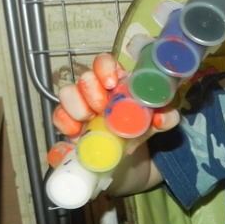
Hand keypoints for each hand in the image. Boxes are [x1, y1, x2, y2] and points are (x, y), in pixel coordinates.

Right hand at [49, 53, 178, 164]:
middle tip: (101, 108)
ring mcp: (80, 107)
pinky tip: (76, 132)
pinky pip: (59, 117)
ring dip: (75, 105)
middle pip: (85, 78)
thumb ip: (166, 118)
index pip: (104, 63)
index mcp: (117, 84)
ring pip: (67, 93)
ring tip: (88, 119)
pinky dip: (64, 122)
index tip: (111, 83)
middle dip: (91, 91)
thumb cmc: (139, 131)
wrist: (128, 160)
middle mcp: (96, 92)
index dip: (104, 67)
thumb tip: (161, 117)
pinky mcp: (69, 125)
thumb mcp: (155, 125)